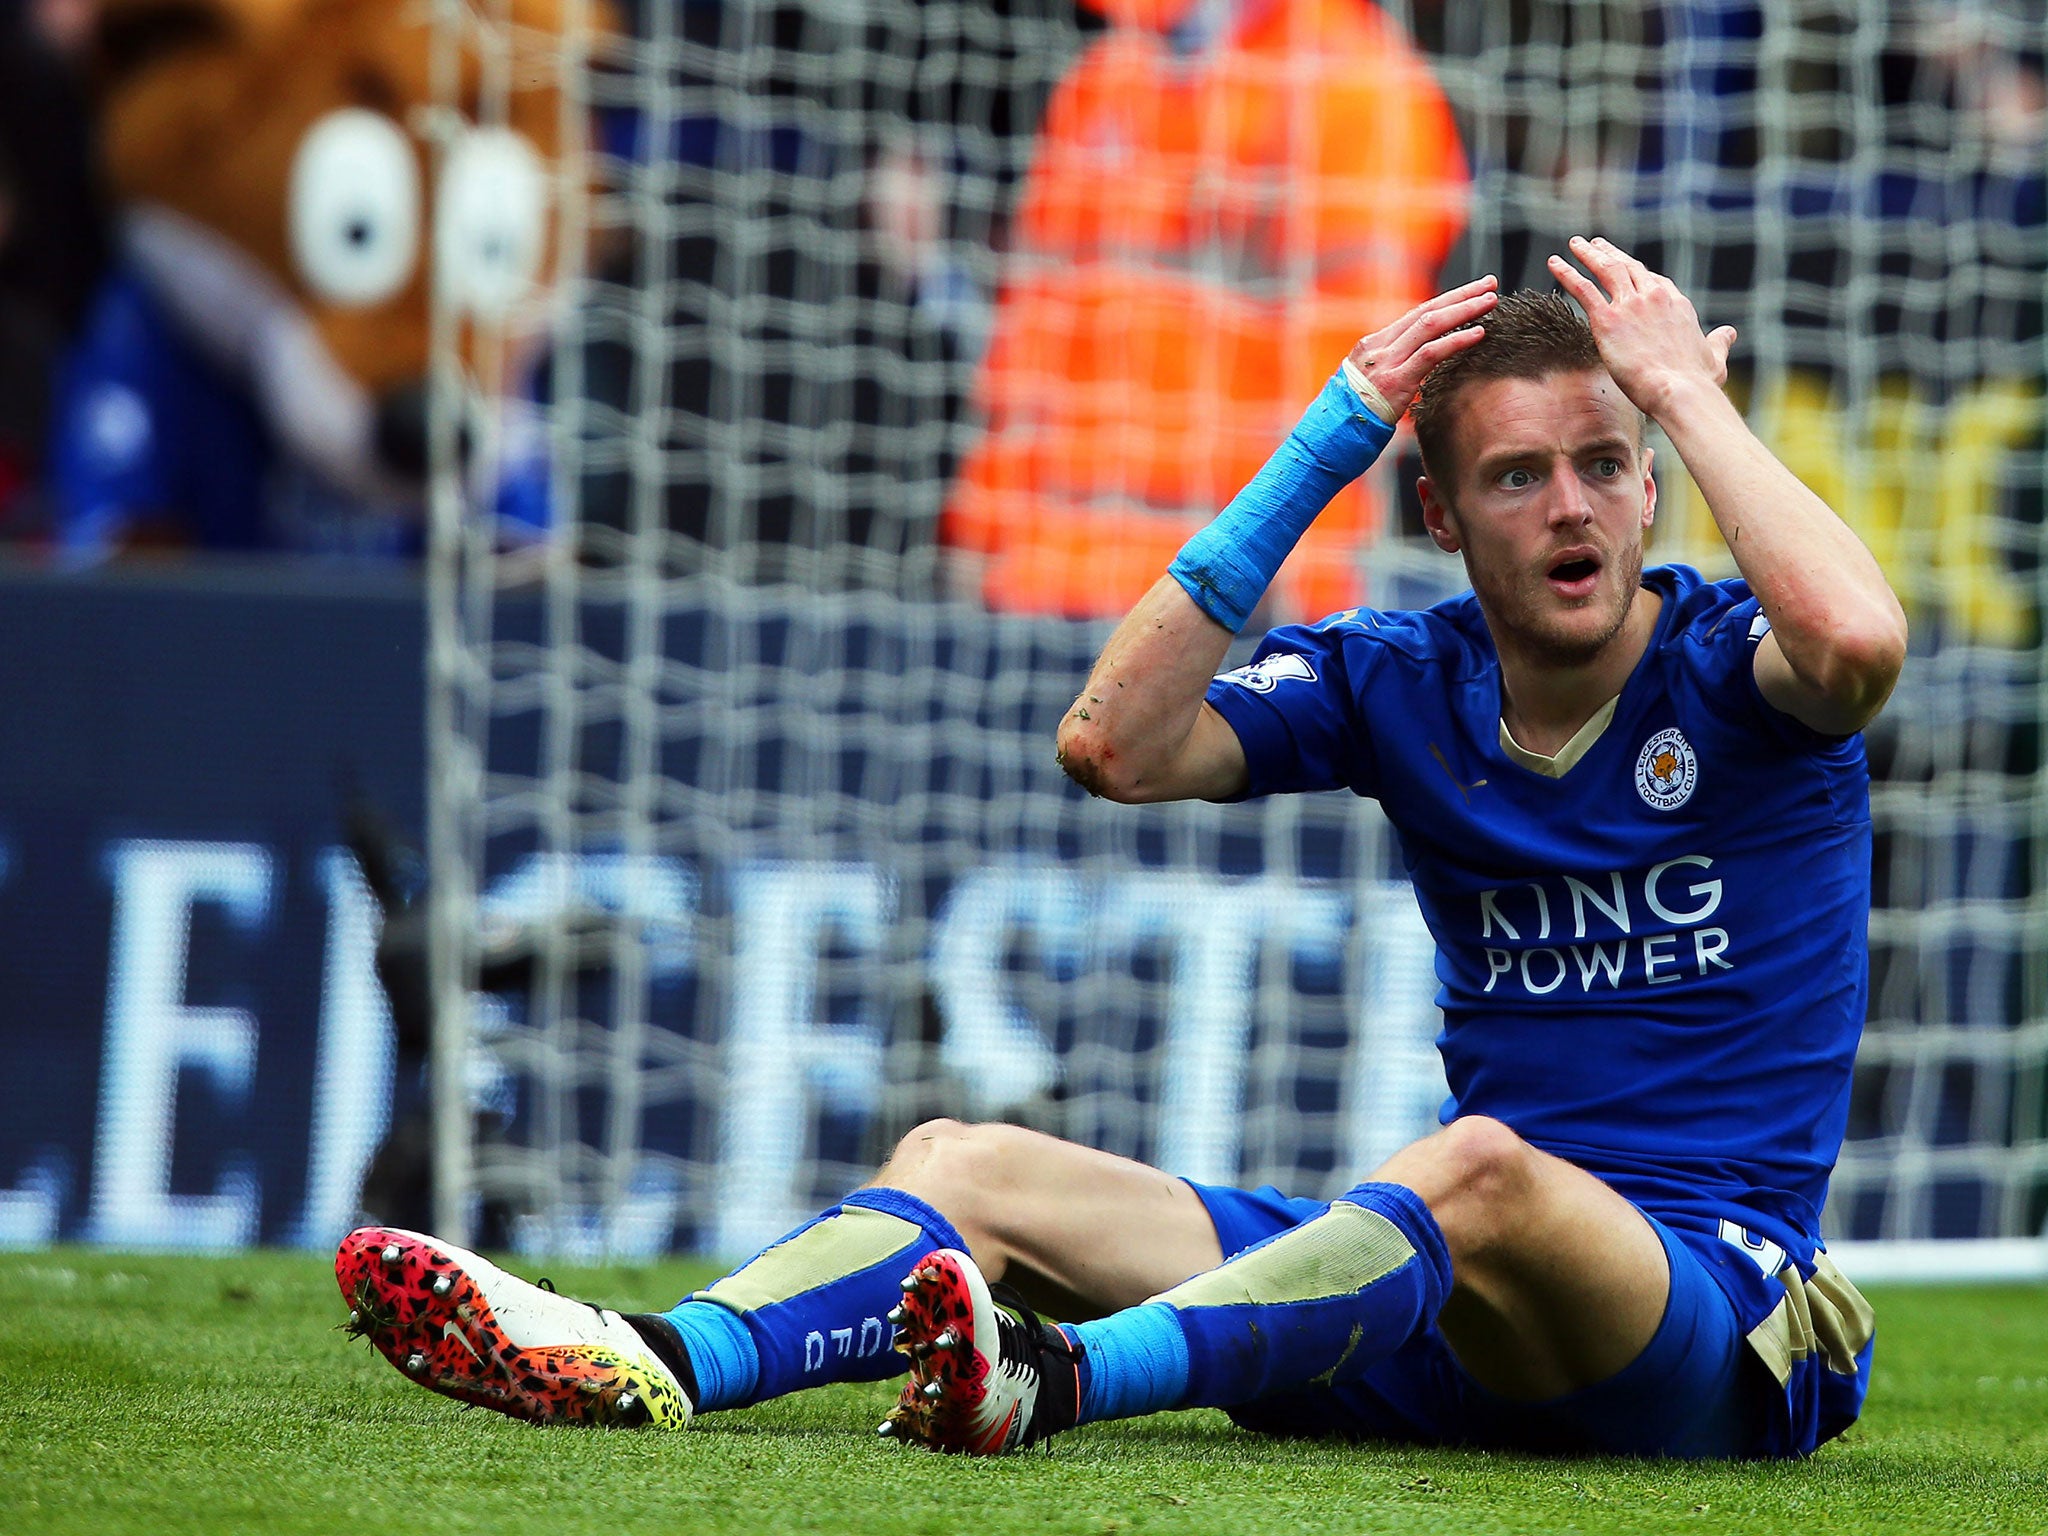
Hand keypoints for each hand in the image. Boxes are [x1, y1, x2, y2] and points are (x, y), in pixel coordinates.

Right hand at [1344, 274, 1498, 421]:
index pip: (1415, 315)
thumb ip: (1390, 370)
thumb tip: (1416, 367)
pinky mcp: (1395, 382)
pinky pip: (1431, 354)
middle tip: (1489, 284)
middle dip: (1461, 295)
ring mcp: (1385, 363)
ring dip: (1465, 310)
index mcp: (1371, 345)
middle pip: (1426, 311)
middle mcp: (1378, 347)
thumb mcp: (1367, 387)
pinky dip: (1457, 340)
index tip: (1471, 291)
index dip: (1446, 301)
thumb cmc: (1350, 420)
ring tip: (1490, 302)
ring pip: (1431, 325)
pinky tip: (1478, 333)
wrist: (1328, 441)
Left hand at [1547, 236, 1737, 417]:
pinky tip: (1554, 263)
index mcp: (1676, 304)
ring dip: (1588, 254)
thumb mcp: (1715, 358)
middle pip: (1628, 267)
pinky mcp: (1608, 320)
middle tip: (1595, 244)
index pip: (1653, 281)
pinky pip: (1583, 289)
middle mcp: (1653, 297)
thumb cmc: (1697, 382)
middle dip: (1610, 253)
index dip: (1637, 271)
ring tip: (1574, 243)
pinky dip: (1567, 273)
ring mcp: (1630, 305)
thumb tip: (1730, 333)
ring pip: (1606, 269)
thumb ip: (1720, 342)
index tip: (1625, 264)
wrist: (1679, 389)